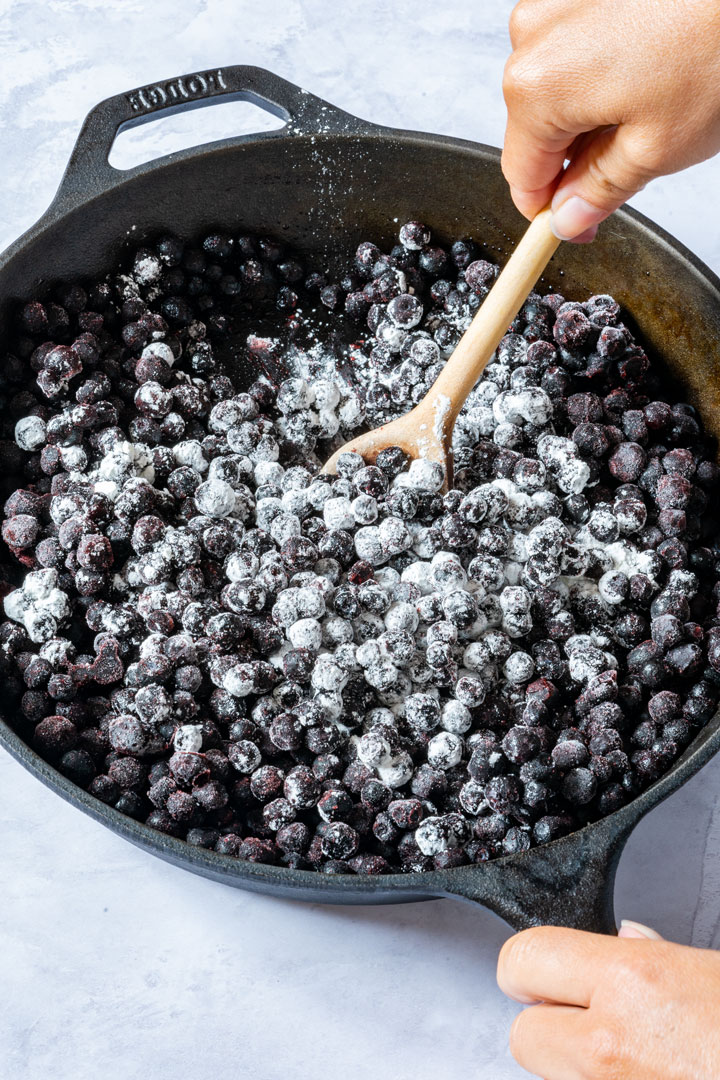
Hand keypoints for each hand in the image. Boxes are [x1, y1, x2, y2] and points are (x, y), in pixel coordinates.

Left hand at [497, 921, 719, 1077]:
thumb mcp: (713, 970)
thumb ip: (653, 955)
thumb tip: (621, 938)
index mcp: (632, 982)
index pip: (522, 959)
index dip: (530, 966)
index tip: (545, 972)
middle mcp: (609, 1047)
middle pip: (522, 1036)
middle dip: (549, 1027)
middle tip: (590, 1020)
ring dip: (578, 1071)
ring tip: (639, 1058)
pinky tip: (650, 1078)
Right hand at [502, 0, 719, 239]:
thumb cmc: (715, 42)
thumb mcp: (657, 147)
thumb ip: (600, 191)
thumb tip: (569, 218)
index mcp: (539, 86)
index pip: (521, 176)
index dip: (550, 211)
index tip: (575, 226)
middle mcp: (532, 37)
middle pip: (535, 130)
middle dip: (574, 158)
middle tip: (630, 166)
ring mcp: (553, 3)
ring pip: (554, 90)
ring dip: (590, 113)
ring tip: (649, 106)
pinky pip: (572, 50)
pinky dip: (601, 72)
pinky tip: (645, 71)